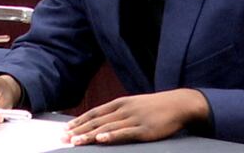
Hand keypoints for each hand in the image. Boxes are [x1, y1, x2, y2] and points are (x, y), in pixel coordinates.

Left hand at [64, 89, 207, 144]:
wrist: (181, 104)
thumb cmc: (157, 106)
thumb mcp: (135, 104)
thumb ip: (119, 112)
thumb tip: (101, 121)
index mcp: (121, 102)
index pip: (95, 112)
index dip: (79, 121)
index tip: (65, 129)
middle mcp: (125, 109)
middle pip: (97, 121)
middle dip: (79, 130)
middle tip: (62, 138)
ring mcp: (135, 119)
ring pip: (107, 128)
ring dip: (89, 135)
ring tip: (75, 142)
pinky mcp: (145, 129)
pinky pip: (125, 133)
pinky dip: (112, 136)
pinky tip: (101, 139)